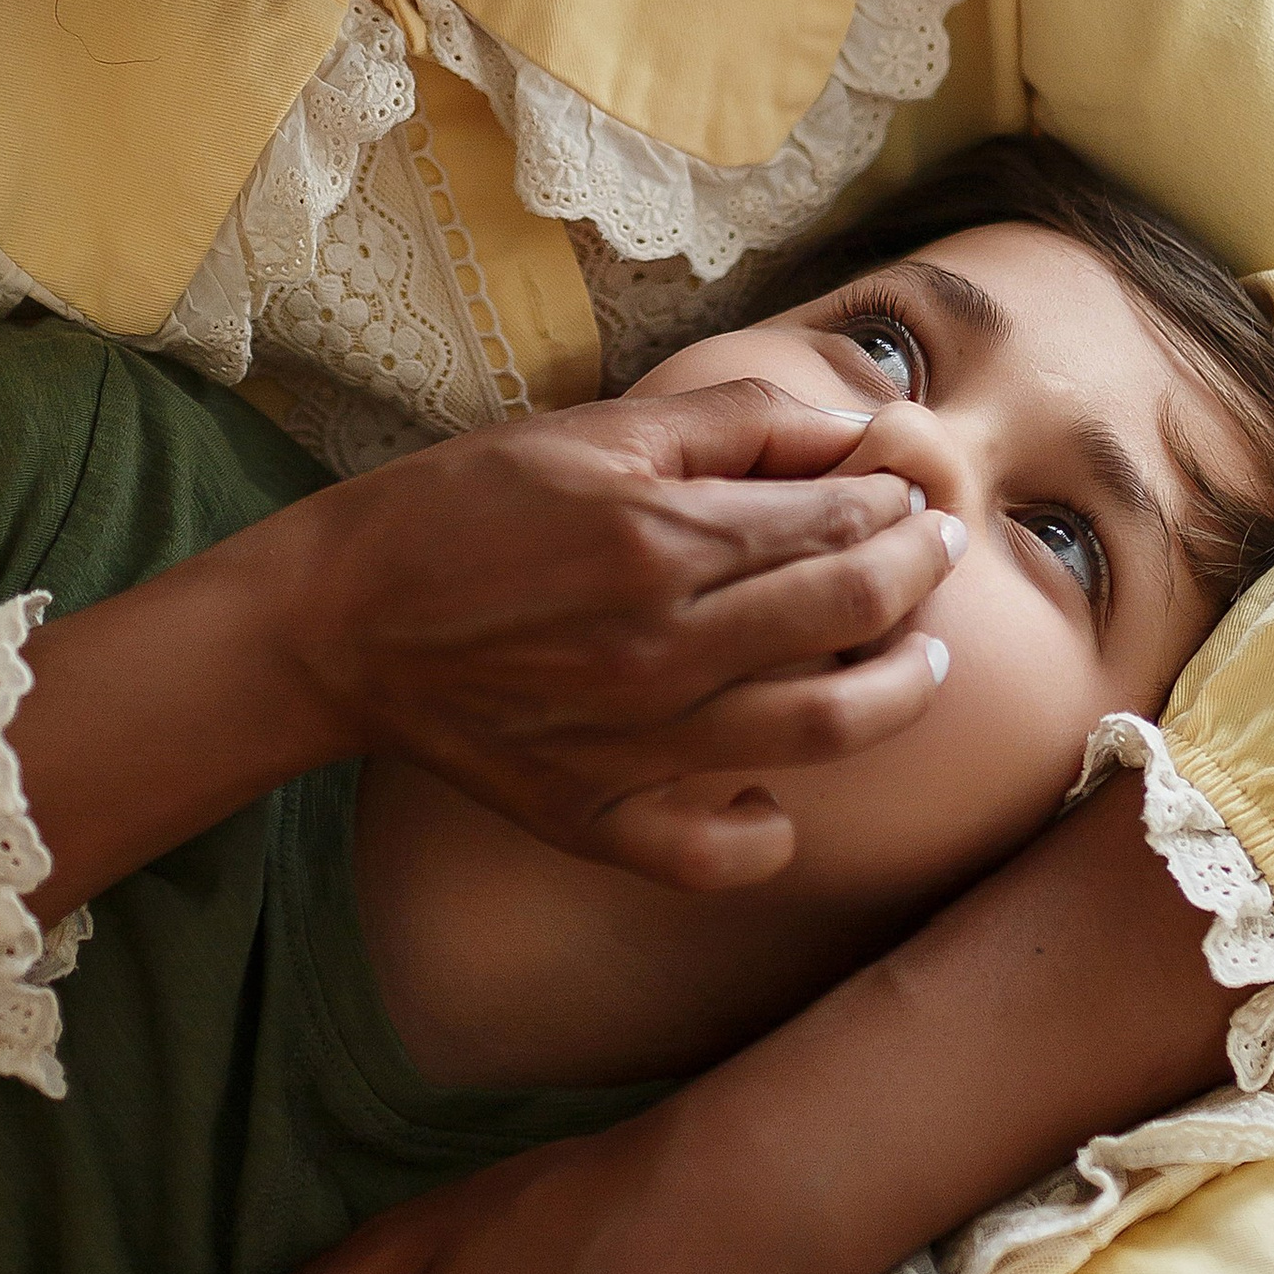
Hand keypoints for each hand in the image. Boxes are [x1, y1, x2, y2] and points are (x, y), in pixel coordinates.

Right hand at [269, 379, 957, 886]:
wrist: (340, 621)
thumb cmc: (462, 507)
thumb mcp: (594, 430)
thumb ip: (732, 422)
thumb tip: (851, 428)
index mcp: (663, 538)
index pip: (838, 524)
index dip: (896, 504)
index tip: (908, 494)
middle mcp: (664, 647)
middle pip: (853, 616)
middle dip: (918, 575)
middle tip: (933, 554)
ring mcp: (638, 744)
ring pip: (827, 731)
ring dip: (901, 690)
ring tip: (920, 662)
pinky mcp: (598, 817)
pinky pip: (725, 851)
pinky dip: (774, 827)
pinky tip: (780, 787)